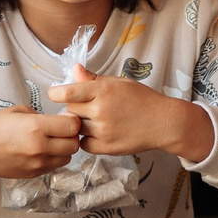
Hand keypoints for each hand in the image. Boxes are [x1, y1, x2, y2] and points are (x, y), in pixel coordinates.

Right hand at [0, 107, 82, 179]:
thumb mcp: (18, 111)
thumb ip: (41, 115)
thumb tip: (57, 121)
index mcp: (36, 127)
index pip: (72, 126)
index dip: (73, 121)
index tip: (66, 118)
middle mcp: (40, 148)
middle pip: (74, 144)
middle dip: (72, 135)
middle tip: (63, 130)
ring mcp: (37, 164)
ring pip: (68, 157)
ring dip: (65, 149)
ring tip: (53, 141)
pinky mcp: (34, 174)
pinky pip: (55, 166)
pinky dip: (54, 158)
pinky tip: (43, 150)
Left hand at [47, 66, 211, 159]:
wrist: (163, 123)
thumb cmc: (142, 99)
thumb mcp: (119, 83)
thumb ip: (93, 79)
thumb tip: (74, 69)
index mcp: (103, 91)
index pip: (68, 92)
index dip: (56, 93)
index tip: (54, 93)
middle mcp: (101, 111)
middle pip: (70, 110)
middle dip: (74, 107)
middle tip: (86, 107)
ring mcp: (103, 131)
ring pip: (76, 127)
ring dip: (81, 124)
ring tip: (97, 119)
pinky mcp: (106, 148)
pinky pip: (84, 144)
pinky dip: (87, 139)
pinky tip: (99, 132)